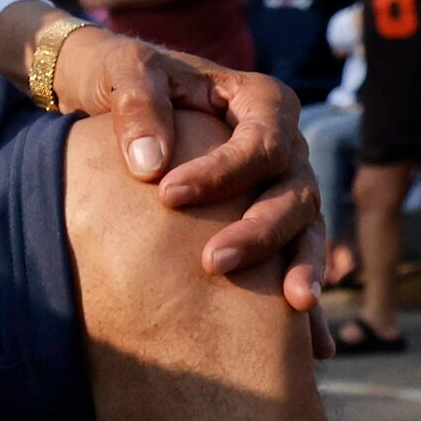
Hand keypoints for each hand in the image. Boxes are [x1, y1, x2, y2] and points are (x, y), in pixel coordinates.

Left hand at [52, 25, 325, 318]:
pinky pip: (293, 258)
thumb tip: (149, 165)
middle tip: (214, 262)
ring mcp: (281, 184)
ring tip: (292, 307)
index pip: (261, 141)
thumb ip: (138, 109)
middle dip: (261, 230)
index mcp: (259, 101)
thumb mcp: (125, 74)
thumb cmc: (120, 76)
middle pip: (293, 190)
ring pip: (304, 227)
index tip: (167, 195)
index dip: (224, 171)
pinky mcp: (266, 218)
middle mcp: (283, 144)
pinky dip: (299, 296)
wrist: (108, 89)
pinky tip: (312, 346)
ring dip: (297, 267)